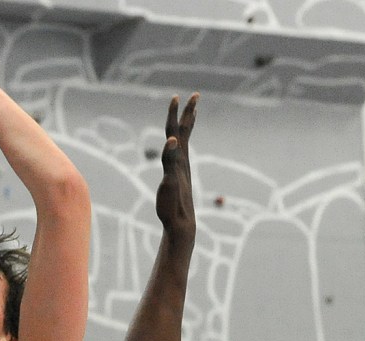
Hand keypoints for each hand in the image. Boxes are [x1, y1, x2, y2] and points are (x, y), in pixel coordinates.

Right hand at [155, 94, 197, 243]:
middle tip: (195, 95)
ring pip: (184, 141)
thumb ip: (170, 159)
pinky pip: (179, 154)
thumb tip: (173, 140)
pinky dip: (180, 143)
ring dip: (186, 126)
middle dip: (187, 113)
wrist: (180, 222)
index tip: (181, 95)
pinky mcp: (177, 176)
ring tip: (191, 112)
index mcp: (178, 158)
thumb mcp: (169, 181)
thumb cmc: (173, 205)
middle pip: (183, 131)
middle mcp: (181, 160)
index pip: (177, 130)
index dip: (178, 113)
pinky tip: (179, 142)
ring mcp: (180, 168)